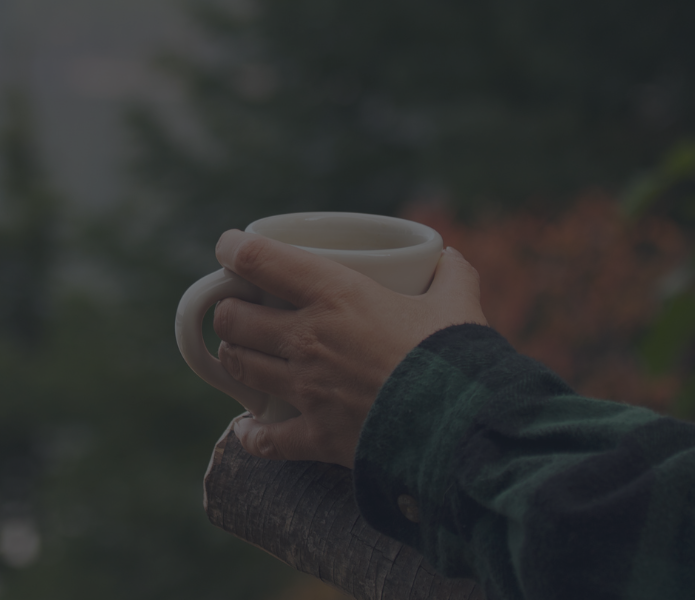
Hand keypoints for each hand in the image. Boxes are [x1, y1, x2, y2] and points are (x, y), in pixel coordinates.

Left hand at [213, 229, 485, 467]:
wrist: (464, 427)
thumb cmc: (457, 358)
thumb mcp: (459, 303)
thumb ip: (452, 275)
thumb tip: (449, 259)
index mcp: (335, 295)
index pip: (259, 260)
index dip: (234, 249)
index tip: (229, 247)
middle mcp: (308, 339)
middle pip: (233, 318)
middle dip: (230, 312)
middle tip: (241, 310)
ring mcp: (306, 390)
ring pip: (240, 367)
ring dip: (235, 358)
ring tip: (243, 354)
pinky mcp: (315, 436)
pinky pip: (265, 438)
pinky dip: (252, 433)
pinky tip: (251, 427)